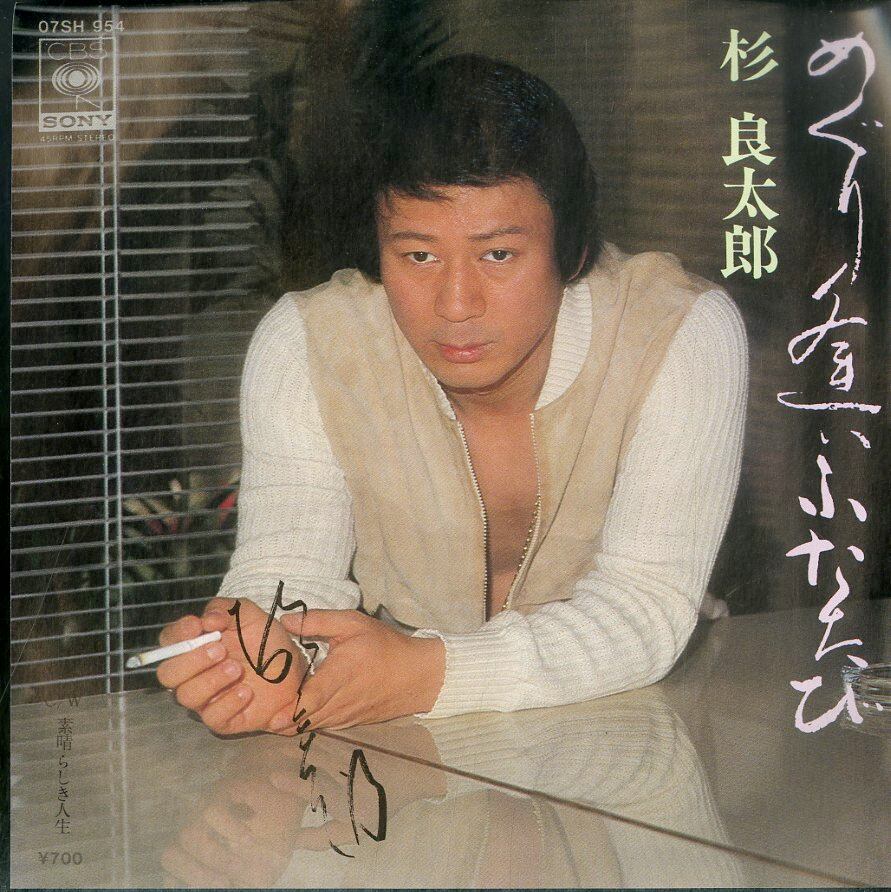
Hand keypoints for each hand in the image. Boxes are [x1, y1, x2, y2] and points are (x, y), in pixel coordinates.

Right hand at [156, 597, 304, 735]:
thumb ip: (227, 609)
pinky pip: (212, 718)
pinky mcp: (223, 720)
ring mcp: (206, 699)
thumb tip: (206, 619)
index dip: (176, 635)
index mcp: (196, 646)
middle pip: (168, 674)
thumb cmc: (266, 641)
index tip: (196, 626)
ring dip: (210, 680)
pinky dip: (228, 703)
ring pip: (186, 696)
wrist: (294, 669)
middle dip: (191, 660)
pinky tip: (247, 691)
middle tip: (220, 650)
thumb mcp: (251, 616)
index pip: (168, 642)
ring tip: (237, 668)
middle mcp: (194, 674)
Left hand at [266, 610, 445, 731]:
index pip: (312, 699)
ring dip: (290, 723)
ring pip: (311, 726)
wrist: (417, 675)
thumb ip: (317, 621)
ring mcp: (346, 716)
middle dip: (280, 720)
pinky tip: (291, 716)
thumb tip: (283, 622)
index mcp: (341, 675)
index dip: (290, 709)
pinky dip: (306, 724)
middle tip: (256, 712)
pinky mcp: (350, 723)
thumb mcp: (352, 623)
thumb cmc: (384, 645)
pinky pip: (323, 726)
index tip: (270, 713)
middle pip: (305, 719)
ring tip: (266, 715)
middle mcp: (341, 701)